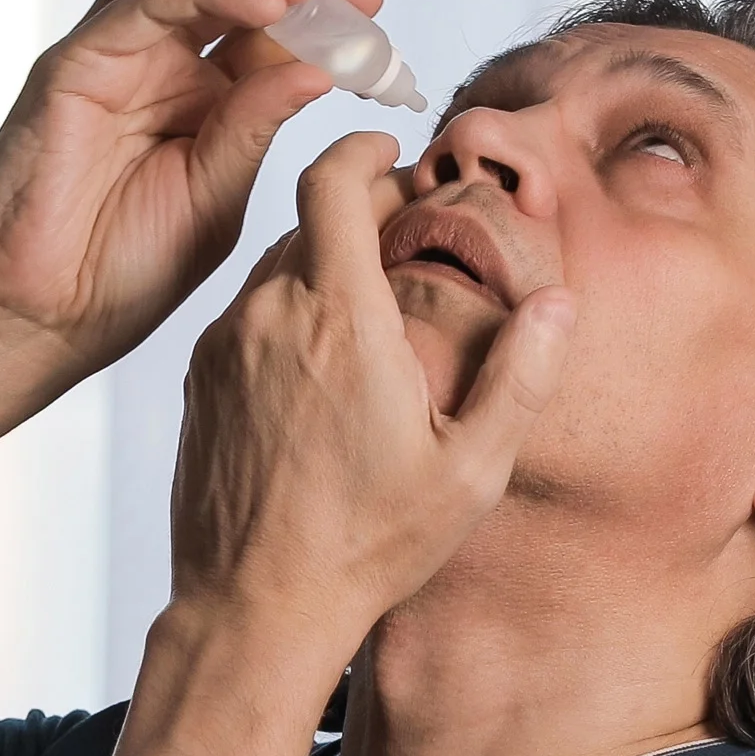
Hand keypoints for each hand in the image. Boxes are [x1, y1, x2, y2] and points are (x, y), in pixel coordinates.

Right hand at [0, 0, 374, 378]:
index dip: (324, 8)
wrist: (36, 322)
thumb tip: (320, 66)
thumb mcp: (217, 198)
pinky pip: (146, 2)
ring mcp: (111, 58)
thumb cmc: (117, 276)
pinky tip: (265, 9)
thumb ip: (257, 127)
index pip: (264, 22)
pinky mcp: (73, 65)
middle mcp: (154, 64)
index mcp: (197, 98)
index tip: (378, 12)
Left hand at [168, 132, 576, 650]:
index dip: (362, 149)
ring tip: (366, 305)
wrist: (253, 607)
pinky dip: (280, 315)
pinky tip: (318, 366)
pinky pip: (241, 318)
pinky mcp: (196, 382)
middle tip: (401, 235)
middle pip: (305, 220)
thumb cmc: (365, 545)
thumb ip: (521, 376)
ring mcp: (222, 349)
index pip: (332, 181)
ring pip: (270, 270)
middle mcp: (267, 317)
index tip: (392, 152)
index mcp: (338, 319)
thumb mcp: (470, 470)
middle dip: (354, 211)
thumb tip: (558, 303)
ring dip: (317, 267)